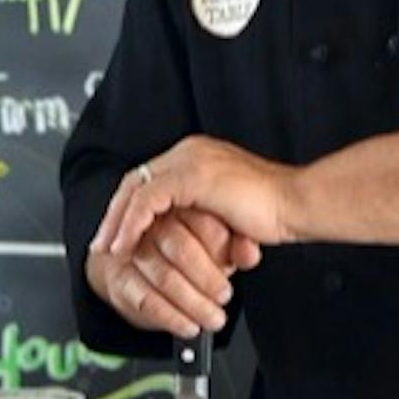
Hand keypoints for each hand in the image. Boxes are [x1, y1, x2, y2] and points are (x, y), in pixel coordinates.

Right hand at [85, 206, 259, 337]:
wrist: (144, 256)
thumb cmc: (190, 243)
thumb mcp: (220, 238)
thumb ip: (238, 243)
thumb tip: (249, 255)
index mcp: (178, 200)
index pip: (201, 221)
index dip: (219, 248)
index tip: (232, 266)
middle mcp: (150, 220)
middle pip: (180, 247)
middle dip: (206, 279)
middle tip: (224, 295)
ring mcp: (130, 249)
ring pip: (164, 276)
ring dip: (192, 303)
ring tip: (213, 317)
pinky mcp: (117, 276)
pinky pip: (145, 300)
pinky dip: (171, 317)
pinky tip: (188, 325)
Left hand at [91, 136, 293, 260]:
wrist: (296, 205)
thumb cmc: (274, 212)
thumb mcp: (226, 211)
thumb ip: (200, 214)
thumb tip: (179, 237)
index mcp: (198, 154)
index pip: (151, 176)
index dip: (130, 206)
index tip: (118, 232)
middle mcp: (190, 150)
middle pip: (137, 178)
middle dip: (115, 213)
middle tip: (102, 241)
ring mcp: (191, 159)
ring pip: (136, 188)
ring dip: (117, 221)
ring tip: (108, 248)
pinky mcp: (193, 176)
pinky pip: (148, 201)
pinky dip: (132, 225)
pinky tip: (126, 245)